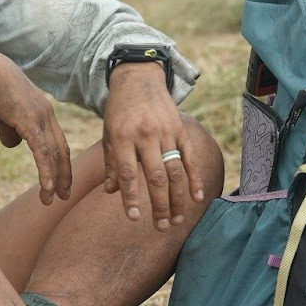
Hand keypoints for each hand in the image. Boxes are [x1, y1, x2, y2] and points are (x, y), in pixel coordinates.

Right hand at [0, 47, 71, 204]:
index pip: (55, 140)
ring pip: (54, 153)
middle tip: (64, 195)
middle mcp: (46, 113)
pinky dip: (46, 172)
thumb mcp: (1, 113)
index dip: (58, 161)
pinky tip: (48, 188)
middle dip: (64, 174)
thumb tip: (13, 145)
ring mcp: (41, 117)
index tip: (59, 180)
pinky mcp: (30, 121)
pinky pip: (42, 152)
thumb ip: (9, 129)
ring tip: (52, 199)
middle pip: (61, 149)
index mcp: (42, 110)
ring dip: (54, 179)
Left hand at [102, 62, 202, 229]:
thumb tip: (111, 192)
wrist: (138, 79)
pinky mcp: (180, 129)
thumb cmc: (119, 112)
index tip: (134, 219)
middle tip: (161, 227)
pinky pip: (189, 157)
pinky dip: (195, 178)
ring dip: (177, 198)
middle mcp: (145, 136)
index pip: (127, 173)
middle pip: (155, 177)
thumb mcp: (108, 134)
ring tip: (177, 219)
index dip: (130, 197)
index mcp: (122, 138)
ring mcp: (165, 132)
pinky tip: (198, 197)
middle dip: (159, 205)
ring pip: (174, 171)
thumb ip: (111, 163)